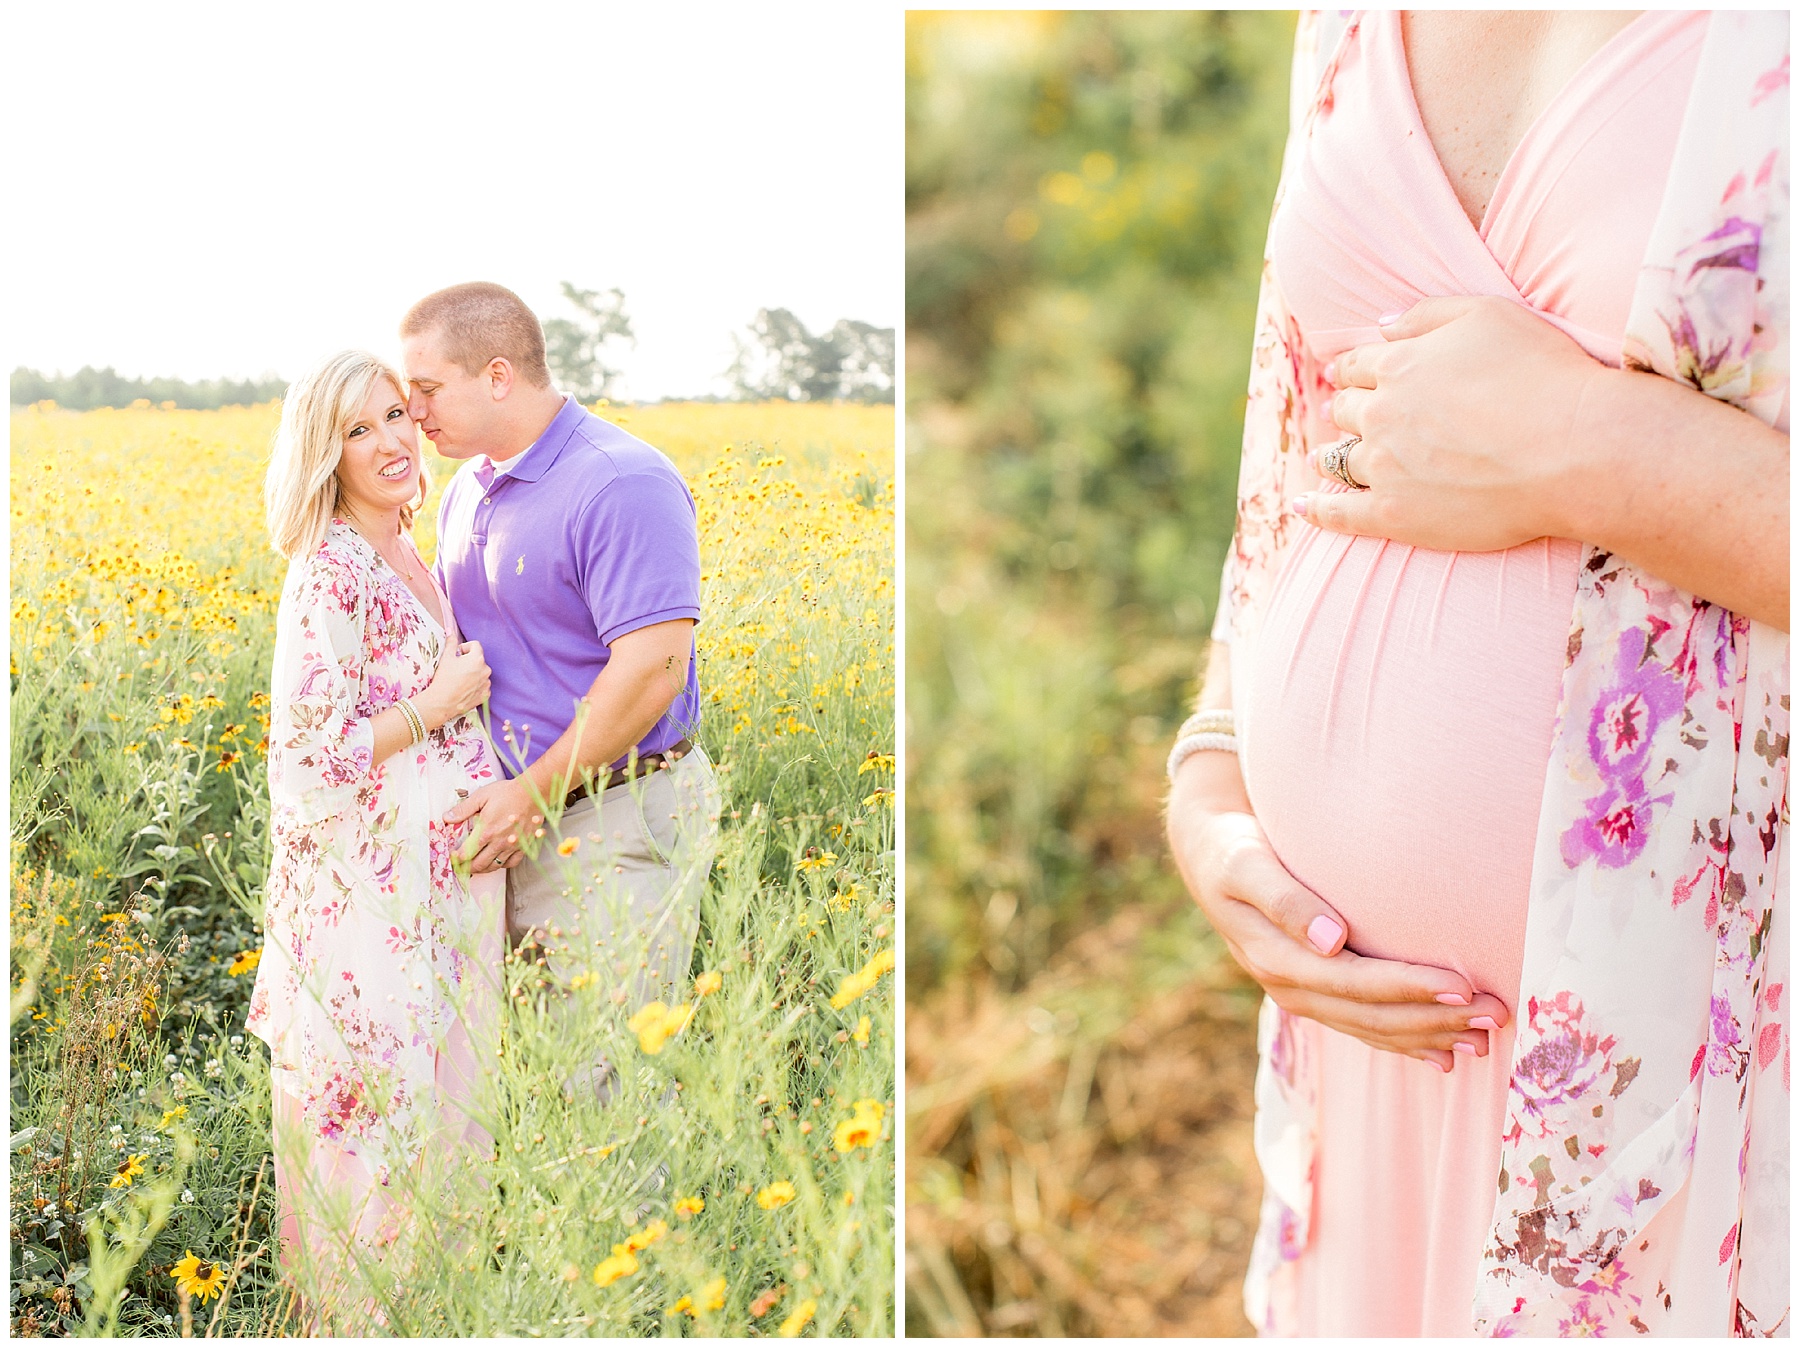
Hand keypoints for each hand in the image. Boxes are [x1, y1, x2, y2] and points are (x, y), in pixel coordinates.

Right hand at [421, 640, 489, 728]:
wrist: (443, 702)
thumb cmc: (444, 678)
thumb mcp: (446, 658)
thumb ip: (451, 643)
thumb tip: (450, 630)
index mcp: (478, 658)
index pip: (475, 645)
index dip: (465, 648)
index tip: (456, 655)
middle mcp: (486, 670)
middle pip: (478, 659)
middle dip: (468, 661)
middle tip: (456, 669)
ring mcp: (487, 683)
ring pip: (480, 673)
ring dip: (472, 673)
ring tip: (459, 680)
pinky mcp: (486, 694)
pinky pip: (482, 685)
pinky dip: (475, 685)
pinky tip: (464, 689)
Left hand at [445, 775, 541, 873]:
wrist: (534, 793)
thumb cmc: (508, 792)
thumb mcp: (482, 796)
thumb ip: (463, 809)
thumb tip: (447, 817)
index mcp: (486, 831)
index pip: (467, 853)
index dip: (458, 859)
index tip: (454, 857)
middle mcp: (498, 842)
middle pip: (479, 864)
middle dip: (467, 867)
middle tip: (462, 866)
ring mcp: (512, 846)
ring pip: (494, 866)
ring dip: (483, 869)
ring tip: (476, 867)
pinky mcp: (523, 846)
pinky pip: (511, 863)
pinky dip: (502, 865)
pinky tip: (497, 861)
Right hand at [1167, 786, 1509, 1071]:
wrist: (1207, 853)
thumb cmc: (1233, 847)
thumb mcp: (1246, 863)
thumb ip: (1285, 900)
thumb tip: (1332, 939)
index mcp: (1275, 958)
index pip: (1354, 982)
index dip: (1408, 987)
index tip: (1462, 984)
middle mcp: (1288, 986)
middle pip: (1370, 1015)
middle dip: (1433, 1019)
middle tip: (1495, 1014)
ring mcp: (1300, 995)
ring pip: (1371, 1028)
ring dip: (1428, 1036)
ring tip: (1484, 1038)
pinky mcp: (1312, 992)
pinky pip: (1362, 1027)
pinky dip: (1403, 1042)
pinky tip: (1442, 1053)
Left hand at [1294, 295, 1604, 550]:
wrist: (1571, 450)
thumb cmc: (1542, 375)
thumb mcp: (1488, 315)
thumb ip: (1427, 315)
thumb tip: (1382, 324)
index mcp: (1398, 364)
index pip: (1360, 366)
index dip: (1352, 370)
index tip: (1345, 376)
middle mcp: (1381, 414)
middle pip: (1347, 411)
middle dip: (1344, 409)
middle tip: (1341, 414)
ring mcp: (1383, 467)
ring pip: (1339, 460)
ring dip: (1329, 456)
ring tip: (1322, 459)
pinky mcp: (1392, 514)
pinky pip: (1340, 513)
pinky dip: (1317, 510)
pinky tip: (1302, 508)